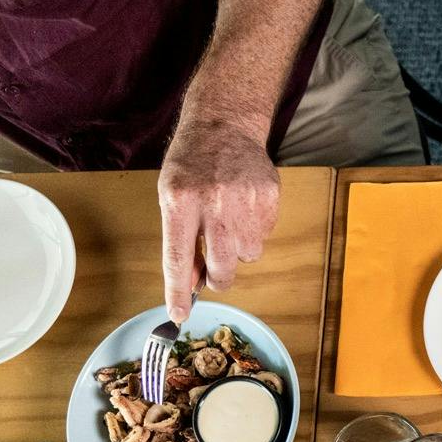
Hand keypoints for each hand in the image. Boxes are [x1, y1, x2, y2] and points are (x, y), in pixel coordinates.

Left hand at [157, 117, 280, 320]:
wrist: (225, 126)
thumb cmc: (191, 164)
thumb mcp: (171, 198)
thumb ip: (180, 240)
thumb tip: (190, 282)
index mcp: (180, 202)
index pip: (178, 258)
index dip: (178, 292)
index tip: (179, 315)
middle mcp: (213, 204)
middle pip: (222, 268)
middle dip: (218, 276)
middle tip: (214, 267)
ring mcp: (245, 203)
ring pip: (247, 255)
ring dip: (238, 248)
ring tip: (230, 220)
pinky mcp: (269, 200)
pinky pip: (263, 236)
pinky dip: (254, 230)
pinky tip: (244, 208)